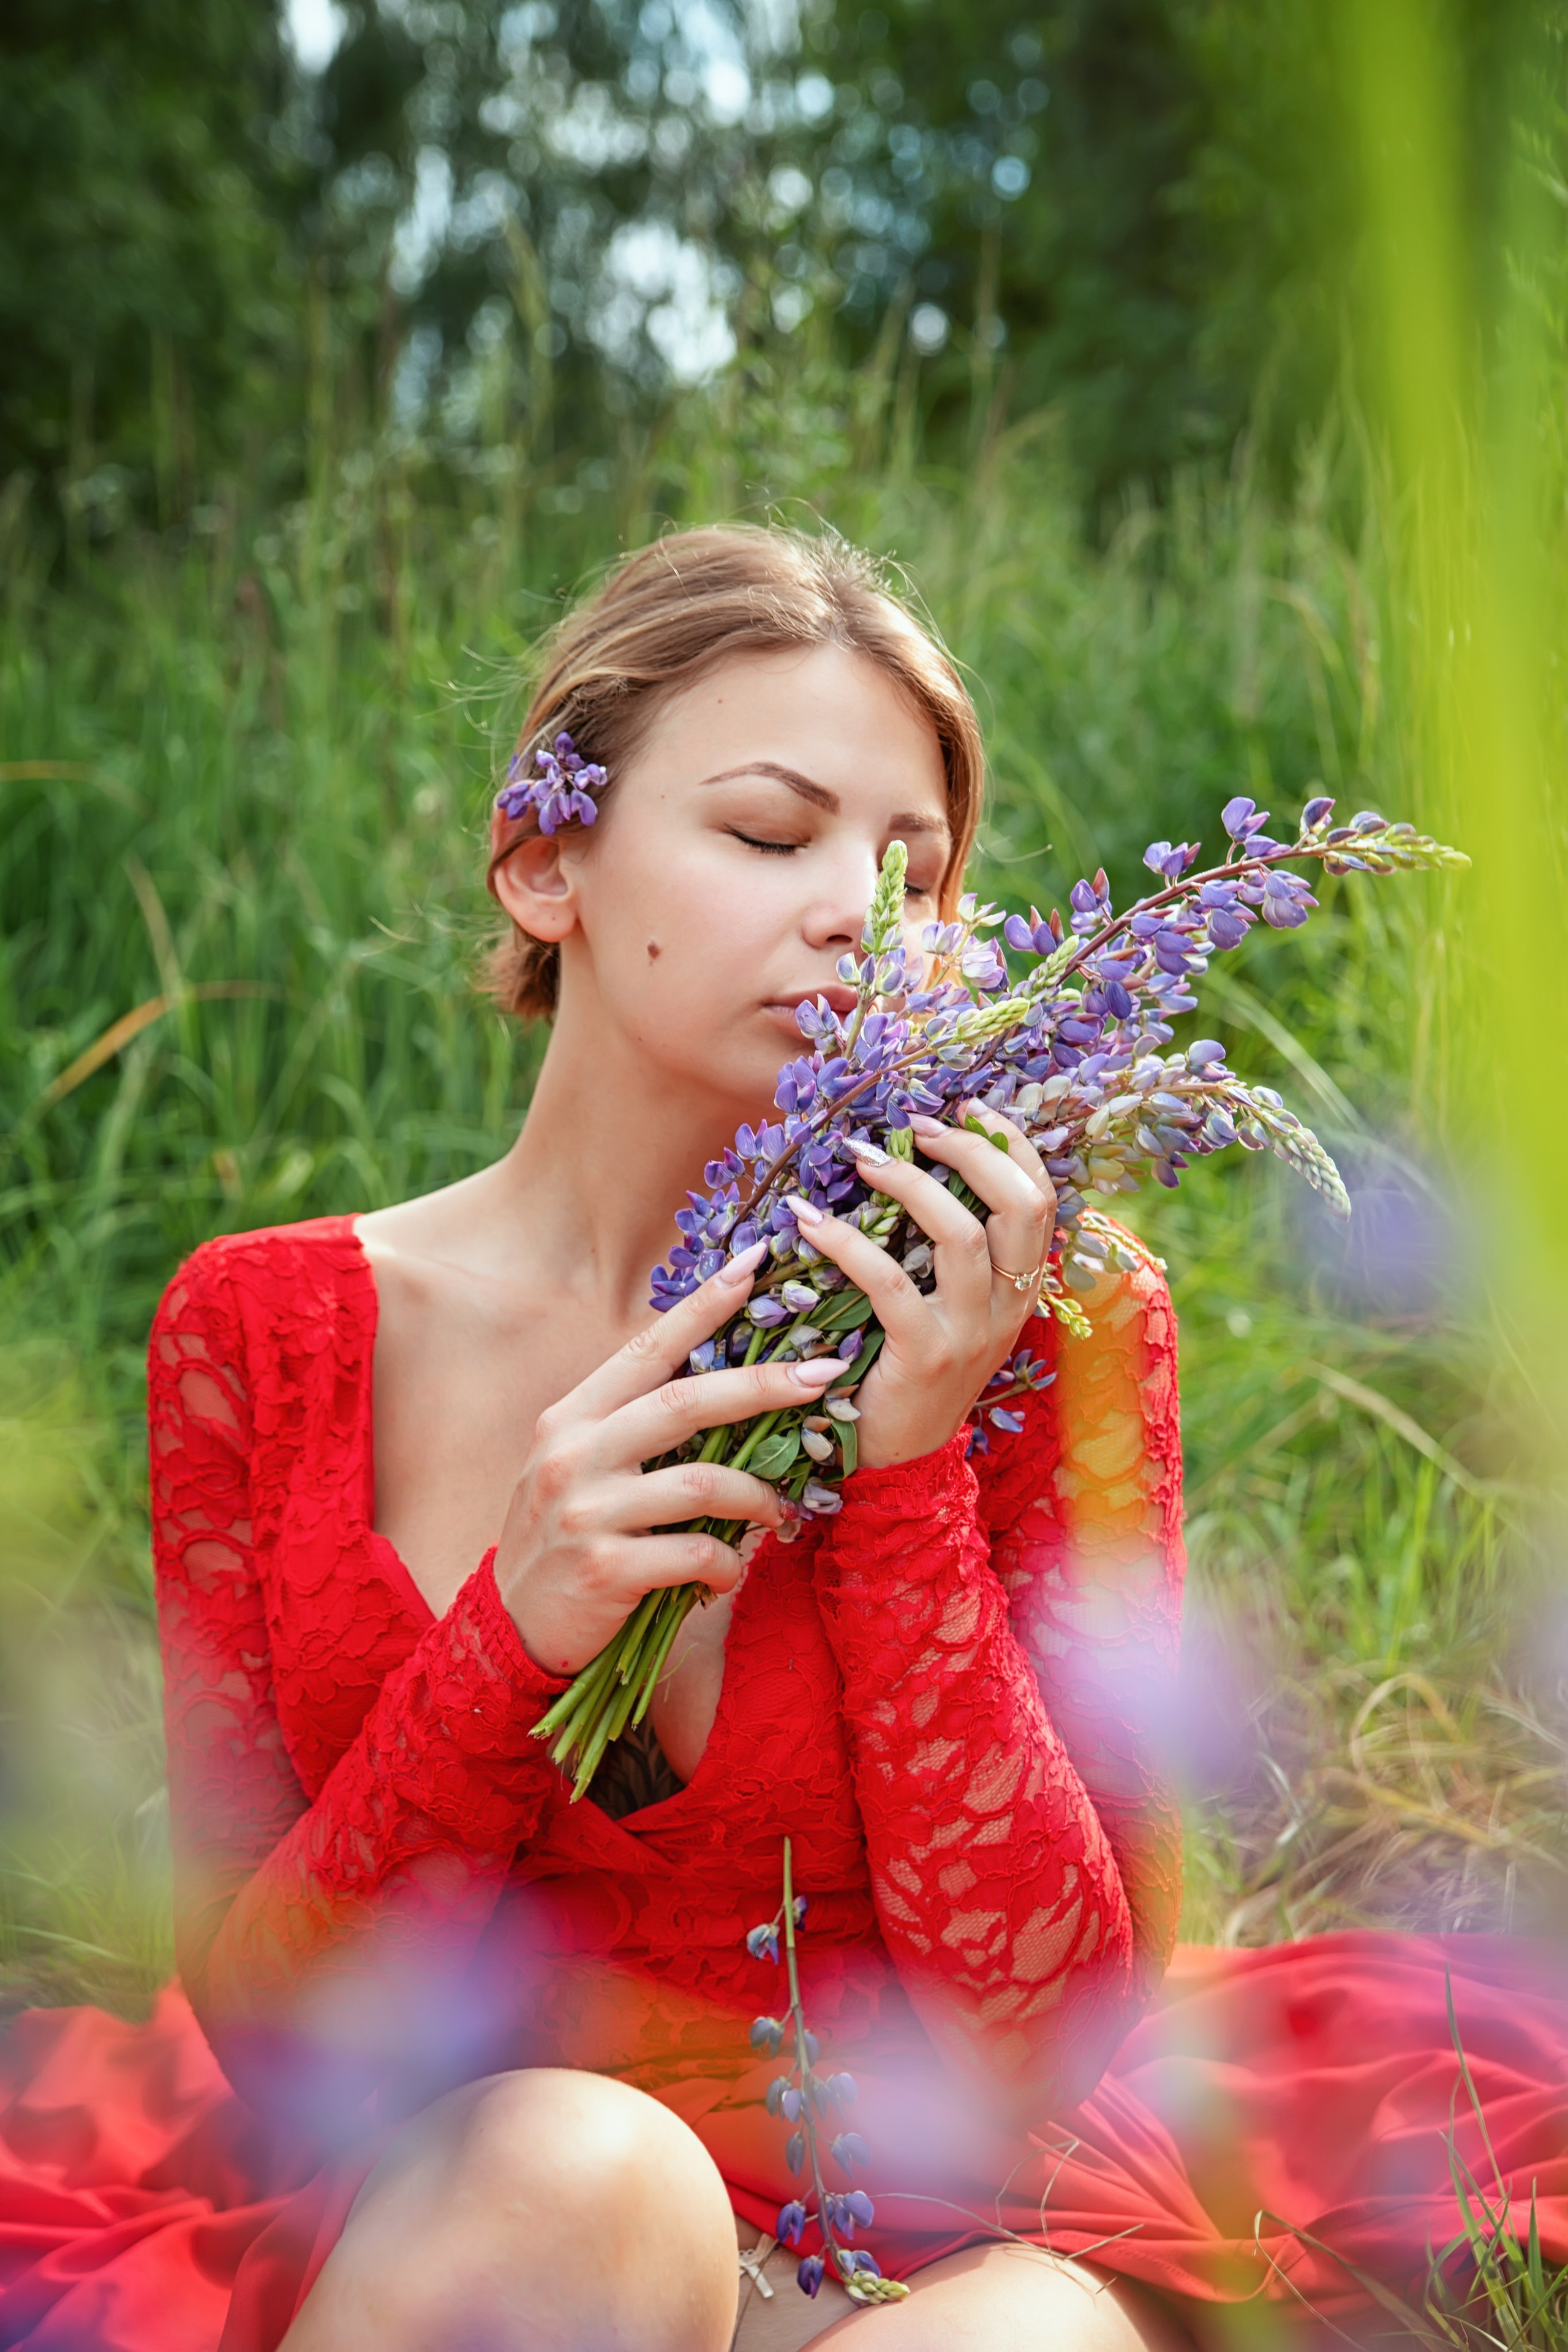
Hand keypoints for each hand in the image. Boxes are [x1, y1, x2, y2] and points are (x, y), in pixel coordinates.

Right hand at [493, 1243, 839, 1676]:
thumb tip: (721, 1384)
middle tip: (824, 1373)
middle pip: (685, 1402)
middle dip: (762, 1385)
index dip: (703, 1306)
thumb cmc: (566, 1539)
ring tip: (777, 1511)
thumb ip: (633, 1428)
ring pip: (702, 1483)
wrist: (511, 1628)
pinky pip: (696, 1554)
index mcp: (572, 1418)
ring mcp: (585, 1511)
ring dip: (757, 1496)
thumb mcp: (580, 1468)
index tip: (756, 1264)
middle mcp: (573, 1453)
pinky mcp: (604, 1569)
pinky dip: (727, 1563)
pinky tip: (727, 1572)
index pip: (648, 1349)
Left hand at [785, 1106, 1056, 1471]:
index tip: (969, 1107)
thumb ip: (945, 1252)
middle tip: (917, 1125)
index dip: (1012, 1145)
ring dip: (909, 1184)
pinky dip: (848, 1243)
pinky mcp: (925, 1358)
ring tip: (861, 1157)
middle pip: (1020, 1206)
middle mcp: (1008, 1308)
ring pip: (963, 1237)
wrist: (897, 1462)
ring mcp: (971, 1335)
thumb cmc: (907, 1369)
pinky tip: (809, 1221)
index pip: (1041, 1200)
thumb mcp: (946, 1309)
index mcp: (1019, 1288)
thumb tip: (915, 1168)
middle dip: (972, 1150)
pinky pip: (891, 1285)